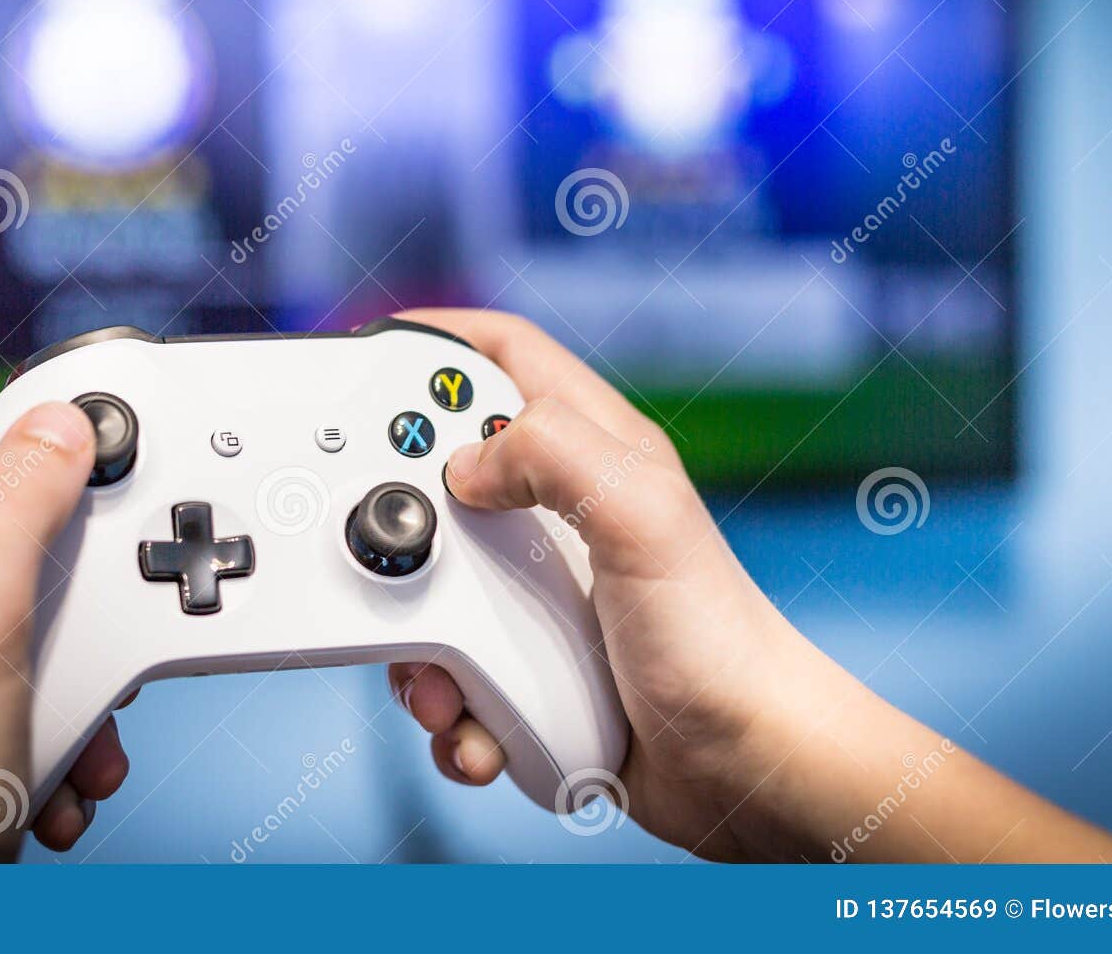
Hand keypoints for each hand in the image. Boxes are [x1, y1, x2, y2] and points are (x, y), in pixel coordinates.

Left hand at [0, 402, 132, 861]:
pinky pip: (16, 708)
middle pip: (8, 568)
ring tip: (79, 738)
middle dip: (73, 624)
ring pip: (24, 647)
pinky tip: (60, 778)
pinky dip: (55, 740)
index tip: (105, 503)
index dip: (41, 492)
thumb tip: (57, 424)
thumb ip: (17, 510)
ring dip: (74, 694)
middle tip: (98, 651)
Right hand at [389, 310, 1111, 862]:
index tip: (369, 357)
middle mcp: (558, 512)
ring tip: (449, 680)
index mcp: (593, 451)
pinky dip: (451, 705)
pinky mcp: (524, 662)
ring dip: (419, 640)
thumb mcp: (643, 515)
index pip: (504, 356)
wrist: (742, 771)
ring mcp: (537, 589)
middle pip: (440, 471)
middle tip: (394, 548)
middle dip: (404, 518)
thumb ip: (553, 452)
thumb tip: (463, 466)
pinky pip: (451, 670)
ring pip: (430, 583)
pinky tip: (481, 727)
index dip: (437, 340)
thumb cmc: (721, 643)